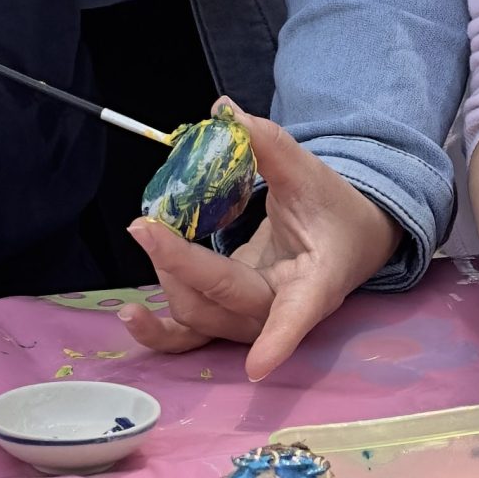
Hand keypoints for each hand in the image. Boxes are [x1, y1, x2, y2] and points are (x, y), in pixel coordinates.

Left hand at [120, 102, 399, 380]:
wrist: (348, 239)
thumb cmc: (333, 208)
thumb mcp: (310, 172)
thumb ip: (269, 144)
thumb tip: (223, 111)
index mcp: (317, 280)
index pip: (299, 313)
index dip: (280, 340)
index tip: (259, 366)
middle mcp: (282, 310)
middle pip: (228, 301)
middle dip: (182, 267)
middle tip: (147, 226)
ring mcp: (252, 321)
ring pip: (202, 319)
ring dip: (169, 281)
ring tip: (150, 236)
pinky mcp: (228, 319)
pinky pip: (191, 337)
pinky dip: (159, 331)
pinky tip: (130, 314)